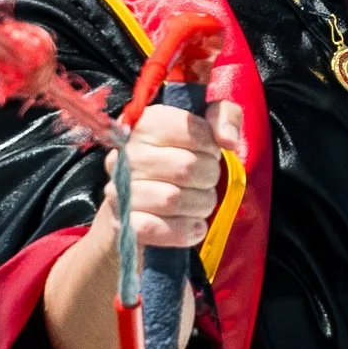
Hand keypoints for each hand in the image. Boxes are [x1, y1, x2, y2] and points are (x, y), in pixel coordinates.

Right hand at [126, 93, 240, 255]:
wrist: (139, 204)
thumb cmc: (179, 160)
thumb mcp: (205, 128)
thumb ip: (224, 117)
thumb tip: (228, 141)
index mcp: (144, 123)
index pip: (191, 129)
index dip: (210, 146)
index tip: (208, 152)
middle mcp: (125, 153)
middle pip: (185, 167)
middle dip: (208, 177)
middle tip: (205, 180)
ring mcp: (119, 189)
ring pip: (172, 199)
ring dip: (200, 205)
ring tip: (199, 202)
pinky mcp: (123, 223)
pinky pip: (156, 229)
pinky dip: (184, 231)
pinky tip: (193, 226)